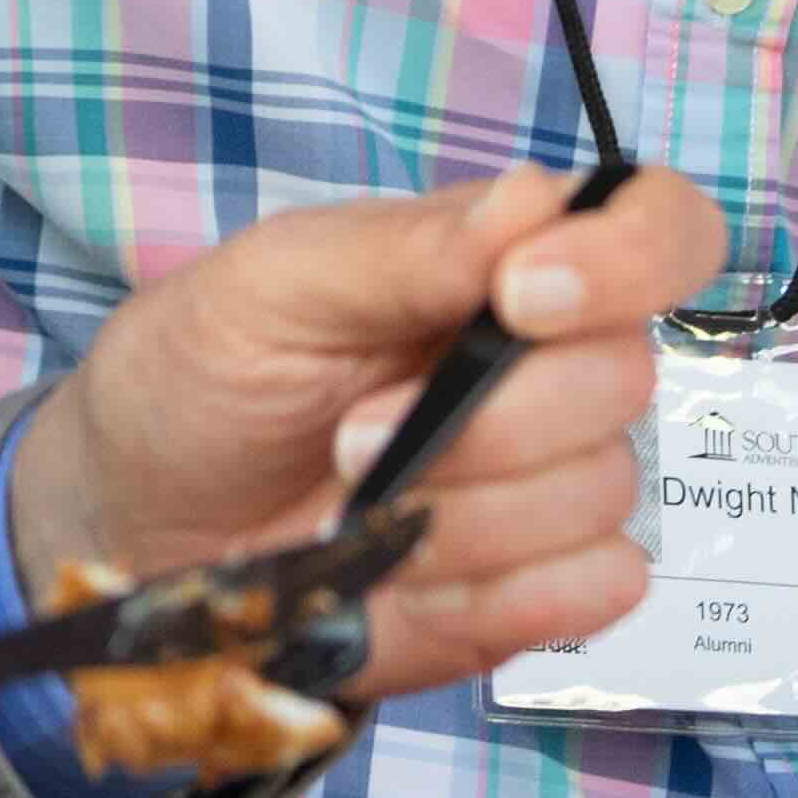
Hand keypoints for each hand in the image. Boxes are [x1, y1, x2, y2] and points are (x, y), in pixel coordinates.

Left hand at [3, 166, 723, 701]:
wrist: (137, 525)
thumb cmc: (200, 376)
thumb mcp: (266, 288)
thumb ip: (403, 251)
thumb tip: (537, 202)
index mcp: (508, 264)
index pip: (660, 227)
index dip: (628, 259)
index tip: (519, 298)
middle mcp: (554, 367)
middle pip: (625, 381)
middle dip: (482, 424)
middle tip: (349, 439)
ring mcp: (550, 485)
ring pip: (602, 497)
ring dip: (461, 518)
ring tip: (351, 515)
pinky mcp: (534, 592)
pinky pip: (595, 592)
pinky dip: (496, 596)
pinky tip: (406, 582)